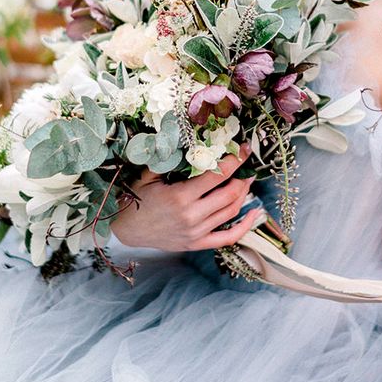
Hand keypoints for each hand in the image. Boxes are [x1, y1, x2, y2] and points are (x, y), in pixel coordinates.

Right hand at [110, 144, 259, 251]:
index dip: (234, 160)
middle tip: (248, 164)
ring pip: (231, 212)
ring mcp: (196, 232)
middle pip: (229, 194)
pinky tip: (255, 214)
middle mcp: (191, 215)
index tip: (243, 149)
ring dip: (244, 194)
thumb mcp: (148, 175)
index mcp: (180, 196)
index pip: (217, 175)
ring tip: (247, 181)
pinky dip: (245, 226)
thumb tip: (187, 138)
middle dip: (243, 176)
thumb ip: (168, 158)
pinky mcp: (197, 243)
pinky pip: (228, 238)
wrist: (126, 229)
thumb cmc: (136, 198)